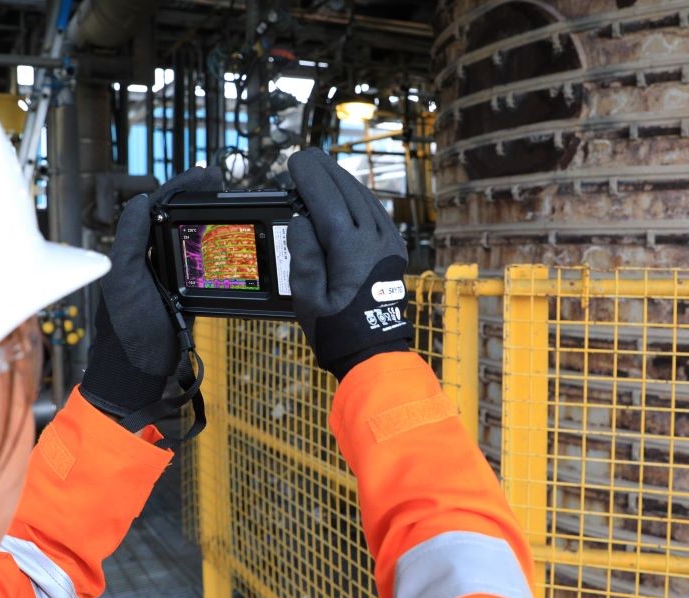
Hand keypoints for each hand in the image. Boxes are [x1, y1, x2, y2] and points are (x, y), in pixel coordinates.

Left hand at [80, 167, 223, 416]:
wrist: (138, 369)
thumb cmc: (126, 326)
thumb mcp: (124, 278)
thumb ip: (130, 237)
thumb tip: (145, 198)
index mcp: (133, 248)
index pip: (159, 206)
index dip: (182, 187)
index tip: (207, 175)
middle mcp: (148, 256)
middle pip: (177, 217)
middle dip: (199, 198)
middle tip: (222, 183)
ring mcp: (168, 274)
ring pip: (190, 237)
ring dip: (208, 219)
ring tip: (229, 203)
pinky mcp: (185, 293)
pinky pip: (201, 262)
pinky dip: (215, 247)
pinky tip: (230, 240)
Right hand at [286, 148, 412, 378]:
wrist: (373, 351)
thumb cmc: (337, 330)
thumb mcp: (307, 298)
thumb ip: (304, 254)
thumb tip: (302, 221)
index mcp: (351, 250)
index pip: (327, 200)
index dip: (310, 177)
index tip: (295, 161)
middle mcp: (374, 240)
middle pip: (348, 192)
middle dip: (325, 171)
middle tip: (305, 156)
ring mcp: (389, 243)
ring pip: (365, 199)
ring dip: (342, 181)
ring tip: (322, 169)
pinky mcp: (394, 249)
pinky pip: (376, 213)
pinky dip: (358, 197)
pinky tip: (346, 192)